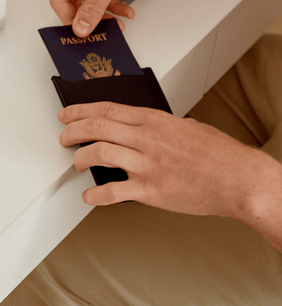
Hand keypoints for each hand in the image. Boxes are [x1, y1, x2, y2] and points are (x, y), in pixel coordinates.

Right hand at [50, 0, 152, 36]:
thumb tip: (80, 27)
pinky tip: (123, 10)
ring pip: (87, 0)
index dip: (70, 18)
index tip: (82, 33)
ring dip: (103, 11)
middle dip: (90, 16)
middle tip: (102, 29)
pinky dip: (110, 3)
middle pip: (72, 1)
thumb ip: (93, 8)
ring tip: (117, 22)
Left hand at [59, 101, 273, 218]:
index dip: (80, 110)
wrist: (240, 179)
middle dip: (72, 131)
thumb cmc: (218, 153)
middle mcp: (146, 138)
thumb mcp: (185, 125)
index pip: (106, 109)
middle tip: (63, 137)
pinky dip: (96, 195)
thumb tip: (142, 126)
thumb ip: (159, 125)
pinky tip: (89, 196)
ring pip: (100, 152)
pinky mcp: (152, 190)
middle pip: (96, 127)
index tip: (66, 114)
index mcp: (153, 119)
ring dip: (80, 157)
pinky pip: (115, 191)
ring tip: (75, 162)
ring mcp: (147, 164)